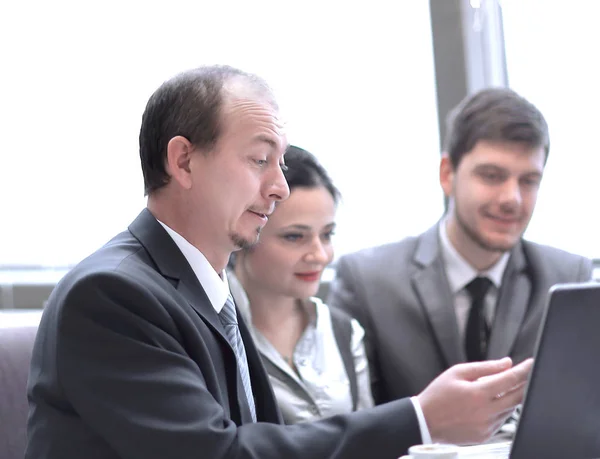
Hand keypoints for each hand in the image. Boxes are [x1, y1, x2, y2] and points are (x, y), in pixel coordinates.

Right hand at [416, 357, 532, 444]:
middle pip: (518, 398)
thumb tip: (507, 363)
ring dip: (511, 398)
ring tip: (499, 389)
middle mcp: (485, 412)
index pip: (510, 380)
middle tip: (527, 375)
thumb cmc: (437, 395)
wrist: (424, 421)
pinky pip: (501, 421)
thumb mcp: (457, 372)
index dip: (524, 370)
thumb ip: (484, 367)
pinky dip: (500, 411)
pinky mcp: (485, 436)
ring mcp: (486, 426)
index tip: (532, 364)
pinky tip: (488, 404)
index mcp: (478, 393)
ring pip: (510, 410)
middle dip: (525, 385)